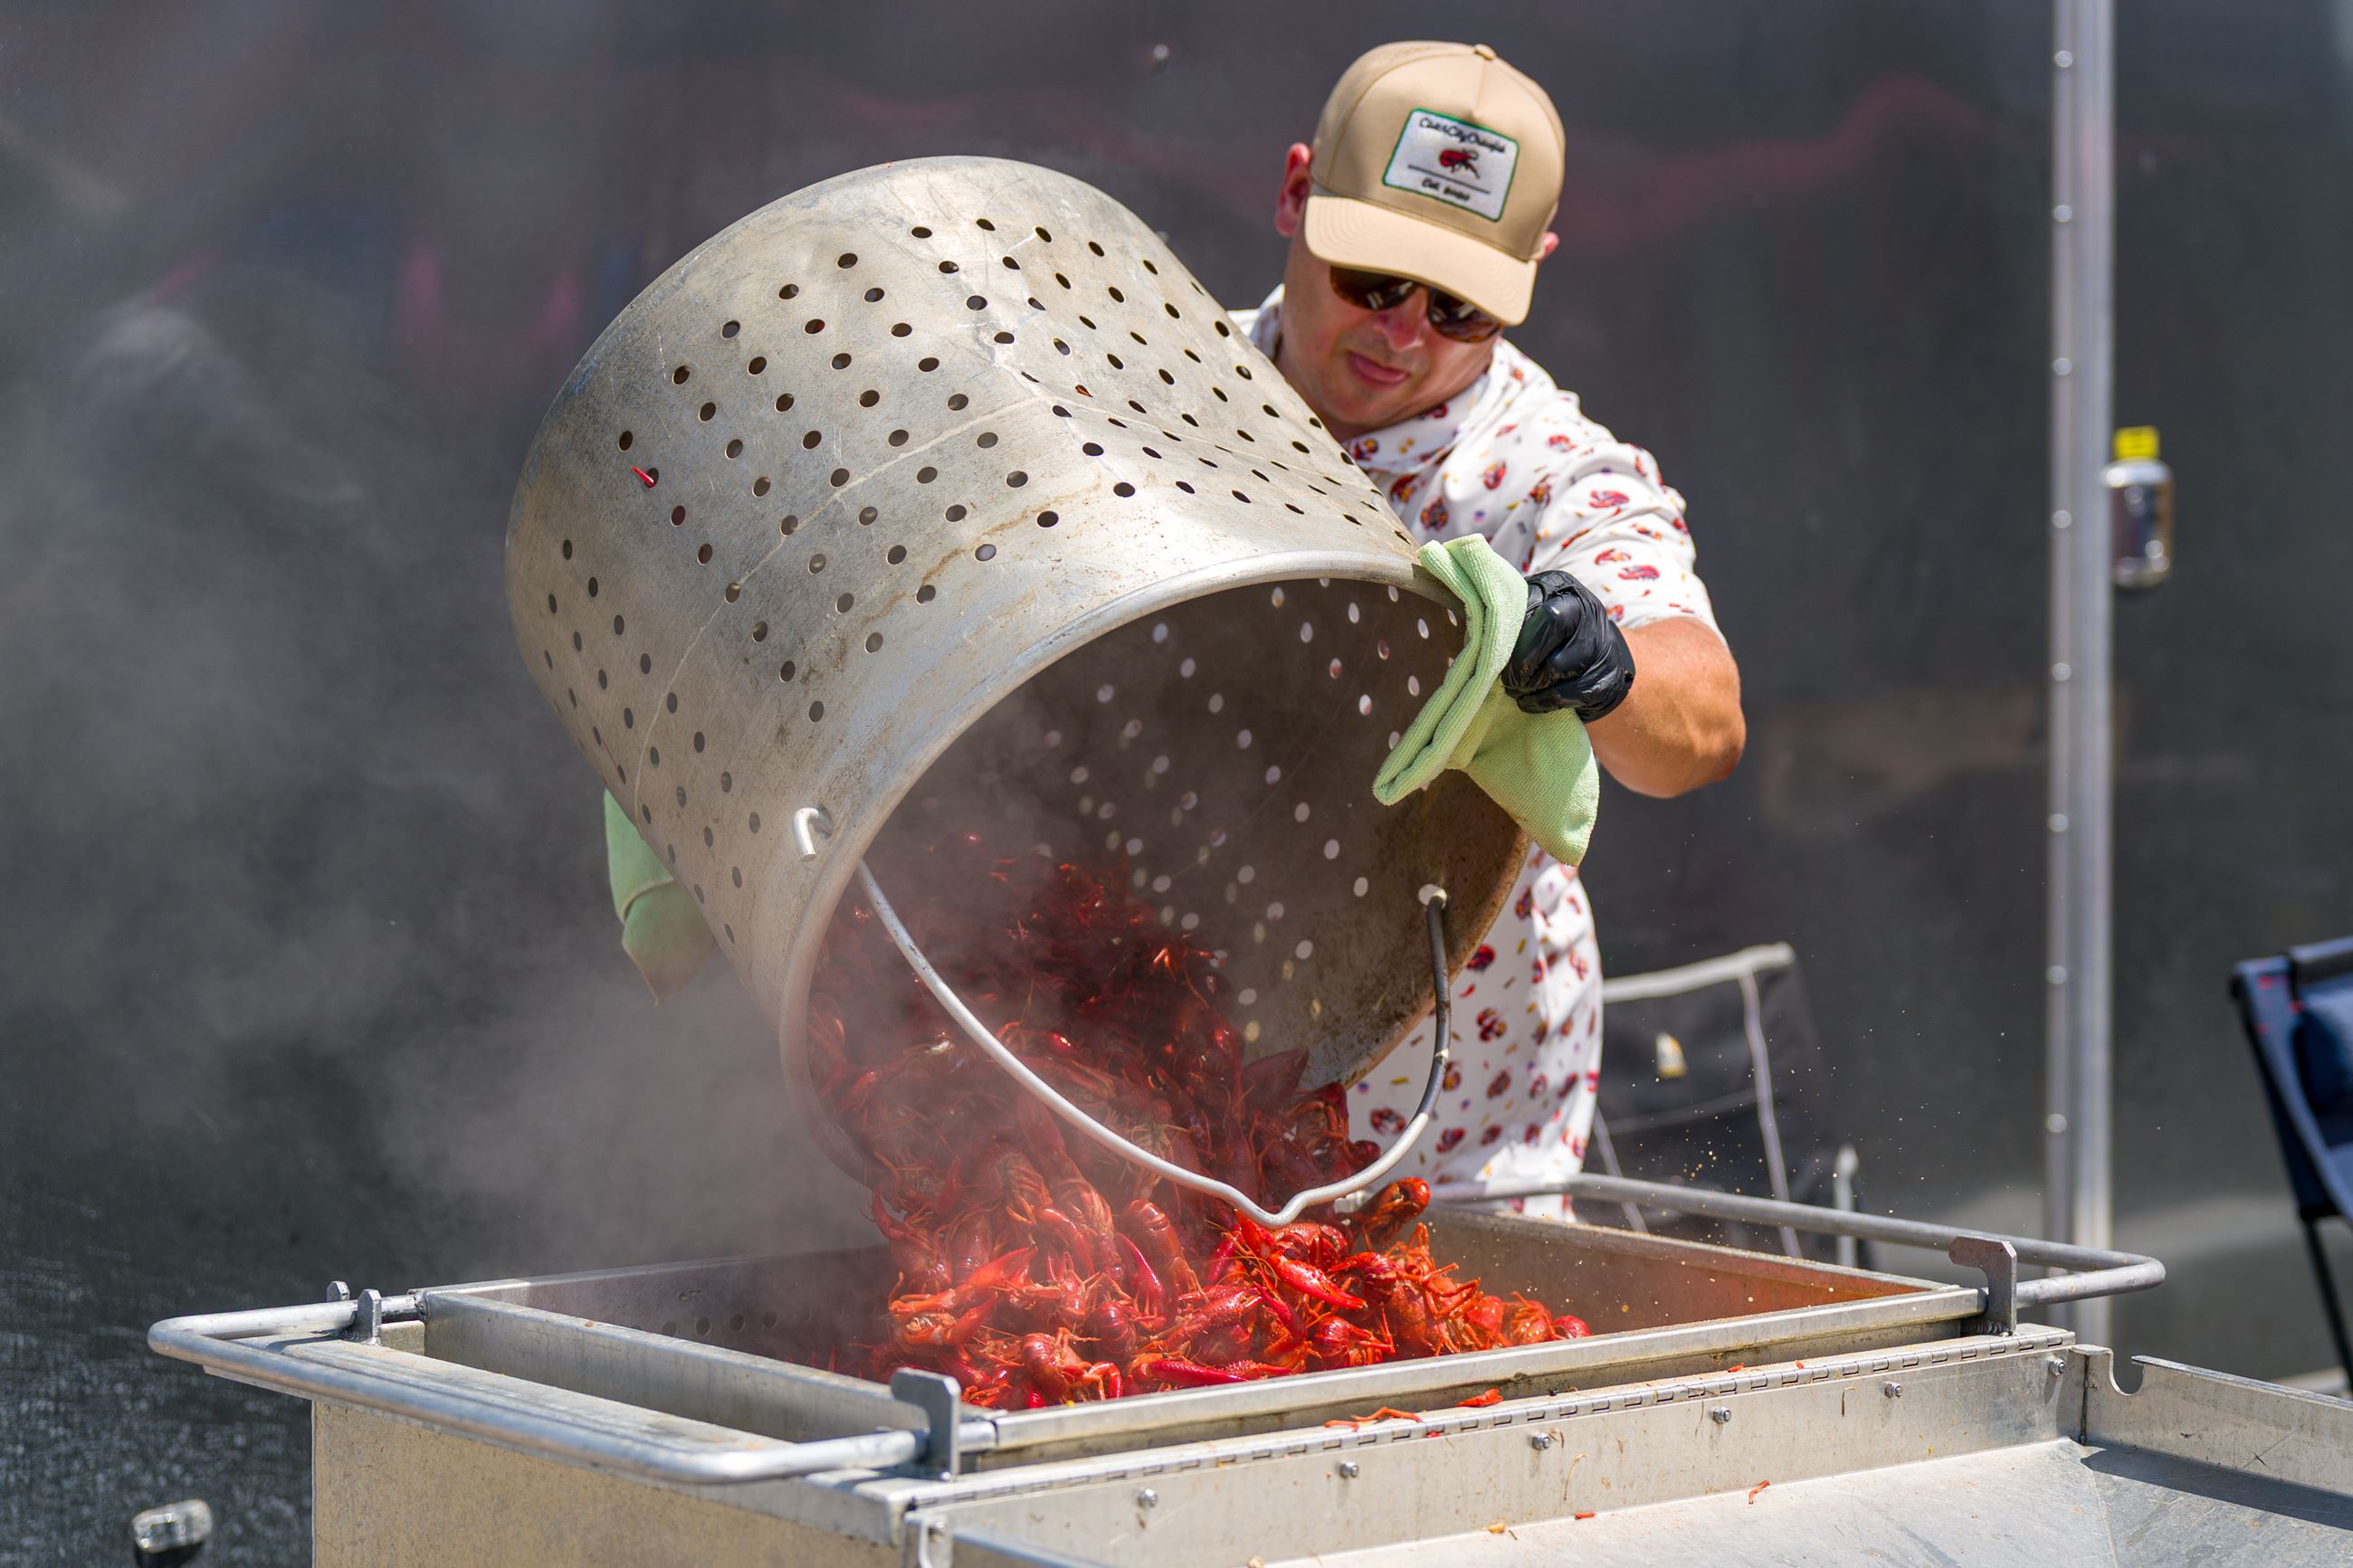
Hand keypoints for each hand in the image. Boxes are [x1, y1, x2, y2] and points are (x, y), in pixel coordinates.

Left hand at [1501, 570, 1636, 719]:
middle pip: (1550, 622)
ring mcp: (1602, 642)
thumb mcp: (1529, 616)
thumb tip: (1469, 625)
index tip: (1493, 651)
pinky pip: (1565, 693)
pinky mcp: (1607, 677)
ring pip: (1555, 666)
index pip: (1527, 600)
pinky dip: (1541, 702)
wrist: (1598, 665)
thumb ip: (1505, 617)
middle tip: (1506, 677)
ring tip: (1519, 688)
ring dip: (1529, 685)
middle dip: (1520, 658)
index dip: (1506, 630)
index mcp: (1559, 586)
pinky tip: (1532, 701)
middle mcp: (1586, 607)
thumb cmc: (1546, 640)